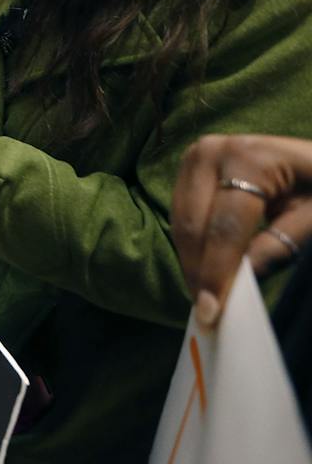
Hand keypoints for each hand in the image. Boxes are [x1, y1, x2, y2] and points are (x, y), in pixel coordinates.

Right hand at [172, 134, 311, 327]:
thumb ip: (282, 245)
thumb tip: (242, 281)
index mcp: (249, 159)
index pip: (226, 228)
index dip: (217, 273)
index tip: (211, 313)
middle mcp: (212, 151)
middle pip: (194, 225)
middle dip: (198, 271)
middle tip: (206, 312)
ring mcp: (196, 156)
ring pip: (180, 221)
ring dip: (191, 261)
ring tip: (204, 295)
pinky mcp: (190, 166)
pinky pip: (181, 213)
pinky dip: (191, 244)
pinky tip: (204, 268)